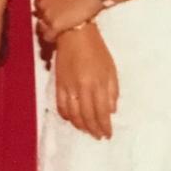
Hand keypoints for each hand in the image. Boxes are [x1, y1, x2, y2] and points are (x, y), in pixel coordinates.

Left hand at [33, 0, 101, 40]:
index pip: (38, 3)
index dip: (46, 7)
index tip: (53, 9)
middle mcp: (41, 2)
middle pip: (39, 14)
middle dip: (47, 16)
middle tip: (60, 17)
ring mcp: (47, 14)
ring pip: (42, 26)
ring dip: (50, 27)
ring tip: (61, 27)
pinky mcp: (55, 25)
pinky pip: (48, 35)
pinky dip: (51, 37)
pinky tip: (57, 37)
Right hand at [53, 24, 118, 139]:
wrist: (74, 34)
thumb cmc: (96, 50)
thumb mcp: (111, 68)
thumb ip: (112, 91)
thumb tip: (111, 110)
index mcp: (97, 83)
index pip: (101, 112)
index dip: (104, 126)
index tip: (108, 134)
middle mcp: (82, 88)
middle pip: (87, 116)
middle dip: (93, 129)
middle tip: (98, 136)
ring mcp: (68, 86)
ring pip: (73, 114)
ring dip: (80, 126)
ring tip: (87, 131)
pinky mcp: (58, 83)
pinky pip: (61, 105)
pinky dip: (66, 115)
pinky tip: (72, 119)